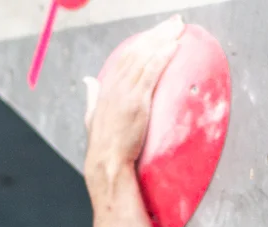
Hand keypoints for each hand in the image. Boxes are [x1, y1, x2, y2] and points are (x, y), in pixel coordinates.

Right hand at [83, 16, 183, 203]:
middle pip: (136, 51)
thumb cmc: (103, 145)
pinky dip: (161, 57)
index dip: (142, 41)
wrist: (106, 162)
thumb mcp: (92, 116)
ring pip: (144, 58)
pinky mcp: (136, 103)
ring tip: (178, 28)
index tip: (157, 32)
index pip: (125, 56)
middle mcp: (114, 86)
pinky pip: (150, 74)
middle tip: (175, 22)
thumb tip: (89, 81)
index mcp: (105, 88)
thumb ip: (92, 97)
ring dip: (163, 40)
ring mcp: (125, 94)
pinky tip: (173, 47)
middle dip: (157, 34)